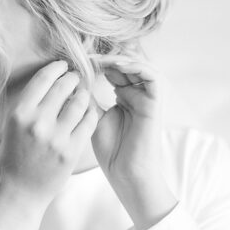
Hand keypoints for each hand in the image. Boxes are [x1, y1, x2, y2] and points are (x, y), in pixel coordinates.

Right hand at [0, 60, 99, 229]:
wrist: (20, 191)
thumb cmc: (15, 156)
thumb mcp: (13, 126)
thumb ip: (31, 105)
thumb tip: (52, 81)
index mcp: (19, 113)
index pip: (43, 80)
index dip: (56, 68)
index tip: (63, 65)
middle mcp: (37, 123)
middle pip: (63, 88)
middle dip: (73, 78)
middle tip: (77, 77)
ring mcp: (56, 137)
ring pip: (79, 103)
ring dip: (84, 94)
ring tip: (84, 92)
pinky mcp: (72, 151)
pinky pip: (89, 123)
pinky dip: (91, 113)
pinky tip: (90, 110)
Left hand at [90, 55, 176, 229]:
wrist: (127, 173)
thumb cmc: (111, 151)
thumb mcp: (93, 118)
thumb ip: (88, 97)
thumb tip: (72, 77)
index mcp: (124, 98)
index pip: (113, 71)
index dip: (96, 62)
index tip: (76, 60)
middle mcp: (137, 95)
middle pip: (126, 65)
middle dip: (107, 58)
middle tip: (87, 55)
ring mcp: (147, 98)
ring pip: (140, 66)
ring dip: (121, 59)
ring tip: (102, 60)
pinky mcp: (156, 103)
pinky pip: (152, 76)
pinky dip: (137, 66)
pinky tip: (118, 66)